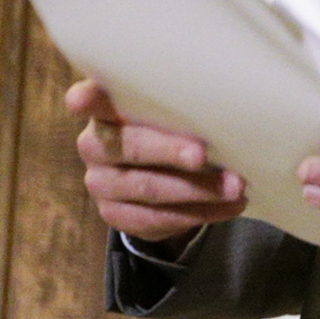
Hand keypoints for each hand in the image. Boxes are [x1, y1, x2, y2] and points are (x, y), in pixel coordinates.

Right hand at [67, 77, 244, 250]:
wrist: (168, 177)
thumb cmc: (176, 130)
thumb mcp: (177, 113)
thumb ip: (183, 105)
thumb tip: (225, 102)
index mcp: (105, 110)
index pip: (90, 99)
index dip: (87, 99)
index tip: (83, 101)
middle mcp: (94, 145)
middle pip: (129, 147)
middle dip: (170, 151)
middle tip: (202, 154)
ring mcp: (100, 182)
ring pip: (148, 188)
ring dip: (197, 189)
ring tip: (236, 187)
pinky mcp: (115, 214)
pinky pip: (157, 219)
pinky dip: (199, 214)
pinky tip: (228, 207)